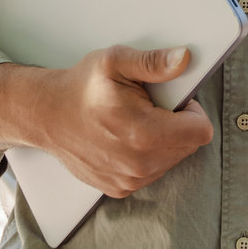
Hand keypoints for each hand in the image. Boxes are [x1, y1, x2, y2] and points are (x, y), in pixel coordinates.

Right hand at [31, 45, 213, 197]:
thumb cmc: (81, 88)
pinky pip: (153, 172)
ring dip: (164, 141)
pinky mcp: (120, 188)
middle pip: (188, 145)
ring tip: (136, 121)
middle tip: (150, 107)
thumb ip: (153, 62)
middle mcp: (138, 164)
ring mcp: (129, 180)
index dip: (192, 110)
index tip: (173, 100)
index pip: (200, 131)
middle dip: (177, 124)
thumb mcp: (115, 61)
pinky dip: (147, 155)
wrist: (47, 115)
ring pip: (172, 159)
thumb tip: (183, 59)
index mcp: (144, 134)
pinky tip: (126, 139)